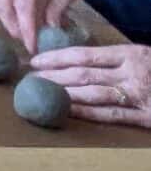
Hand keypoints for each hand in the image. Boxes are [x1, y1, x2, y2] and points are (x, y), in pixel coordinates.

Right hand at [0, 0, 109, 53]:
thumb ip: (60, 5)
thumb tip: (47, 28)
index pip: (23, 1)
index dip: (26, 26)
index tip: (33, 46)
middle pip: (3, 1)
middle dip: (13, 26)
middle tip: (30, 43)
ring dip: (10, 20)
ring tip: (29, 34)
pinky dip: (11, 12)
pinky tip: (27, 20)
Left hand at [30, 40, 150, 129]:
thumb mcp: (145, 56)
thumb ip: (118, 59)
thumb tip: (82, 60)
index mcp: (130, 54)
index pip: (85, 54)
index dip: (57, 58)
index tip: (35, 61)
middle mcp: (131, 73)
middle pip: (84, 74)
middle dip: (54, 76)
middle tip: (30, 79)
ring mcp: (138, 95)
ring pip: (94, 94)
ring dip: (65, 94)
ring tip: (43, 94)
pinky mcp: (145, 117)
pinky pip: (112, 115)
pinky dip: (88, 113)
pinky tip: (68, 112)